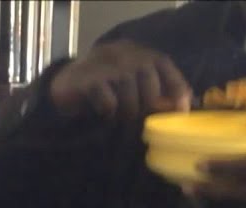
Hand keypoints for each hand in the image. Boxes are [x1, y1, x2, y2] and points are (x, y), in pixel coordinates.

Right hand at [49, 40, 191, 123]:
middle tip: (138, 117)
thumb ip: (154, 92)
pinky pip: (109, 100)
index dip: (176, 86)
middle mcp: (122, 53)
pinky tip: (103, 113)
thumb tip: (182, 106)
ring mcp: (103, 63)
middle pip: (147, 76)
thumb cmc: (103, 92)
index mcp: (135, 52)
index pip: (162, 62)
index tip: (181, 109)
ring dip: (128, 109)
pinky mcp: (87, 79)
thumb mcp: (132, 88)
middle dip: (147, 103)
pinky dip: (109, 111)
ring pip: (129, 87)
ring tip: (120, 117)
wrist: (64, 89)